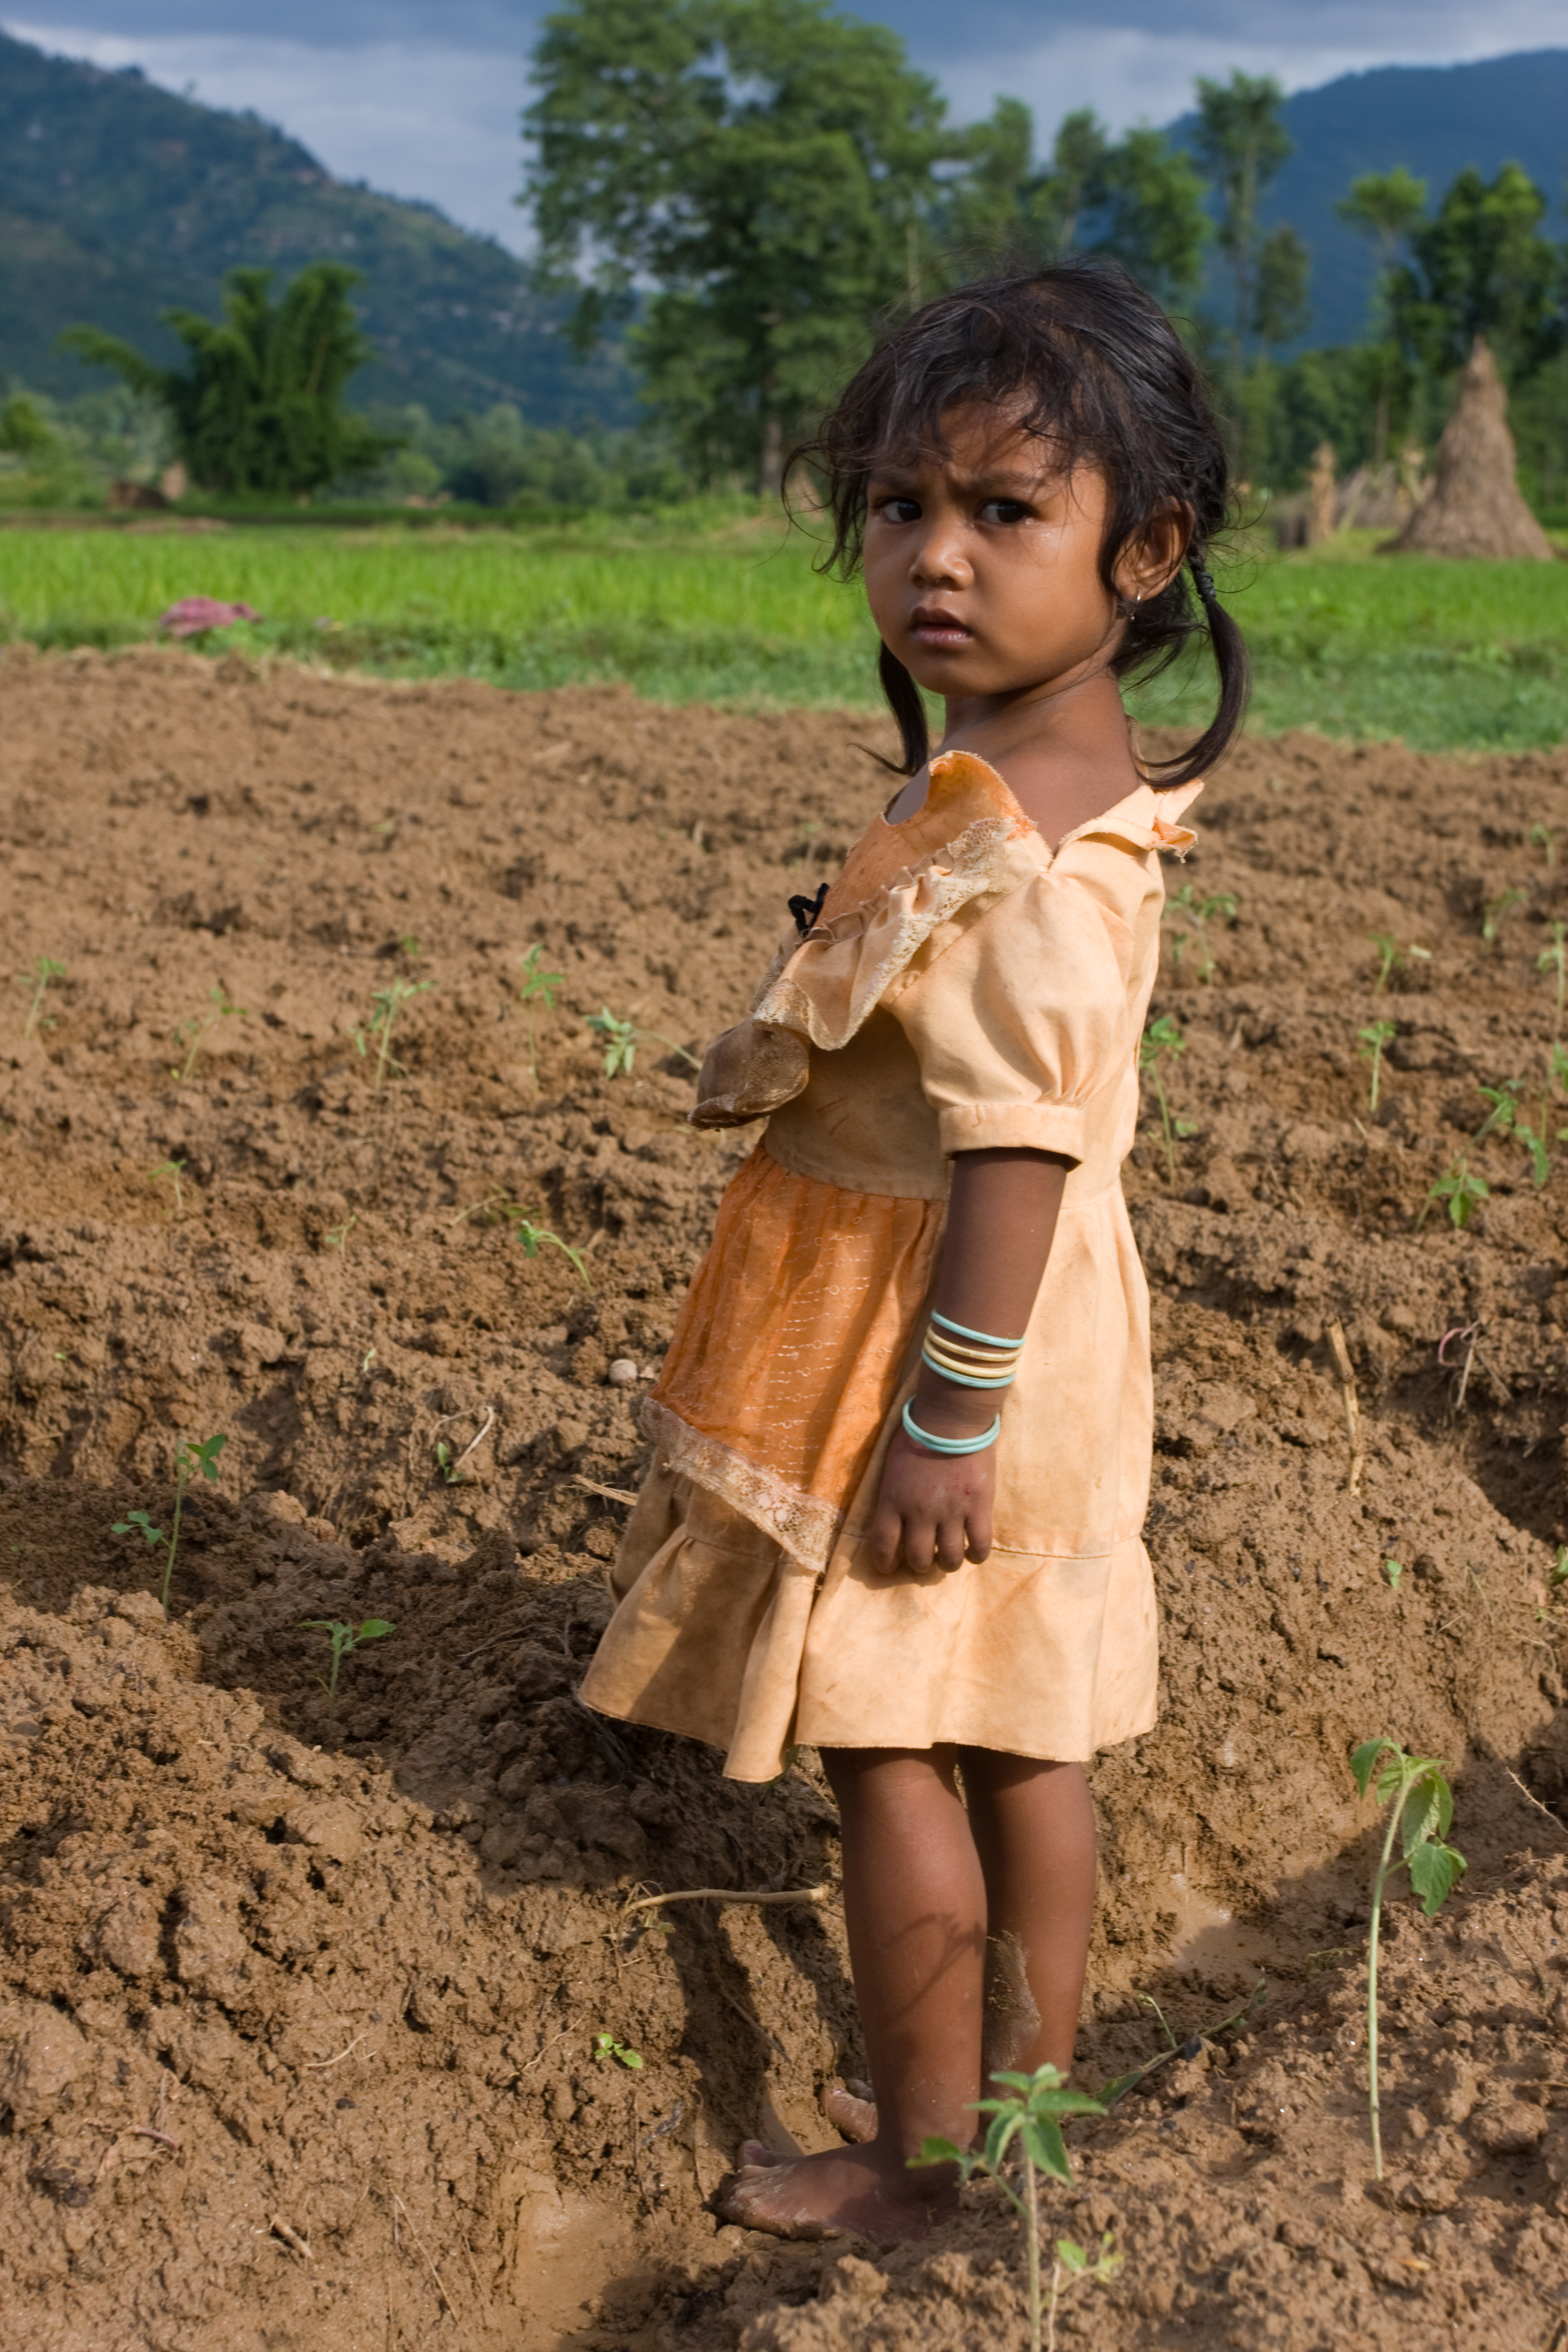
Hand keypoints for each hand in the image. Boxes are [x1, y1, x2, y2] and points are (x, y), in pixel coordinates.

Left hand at [868, 1422, 994, 1575]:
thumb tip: (893, 1511)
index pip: (883, 1546)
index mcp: (893, 1501)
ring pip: (949, 1558)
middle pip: (918, 1558)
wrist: (951, 1418)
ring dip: (948, 1563)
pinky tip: (974, 1552)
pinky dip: (977, 1555)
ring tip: (950, 1557)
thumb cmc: (916, 1433)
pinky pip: (980, 1545)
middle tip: (926, 1559)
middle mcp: (919, 1514)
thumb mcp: (890, 1464)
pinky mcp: (978, 1508)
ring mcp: (951, 1513)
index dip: (885, 1563)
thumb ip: (891, 1492)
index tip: (888, 1567)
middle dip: (920, 1565)